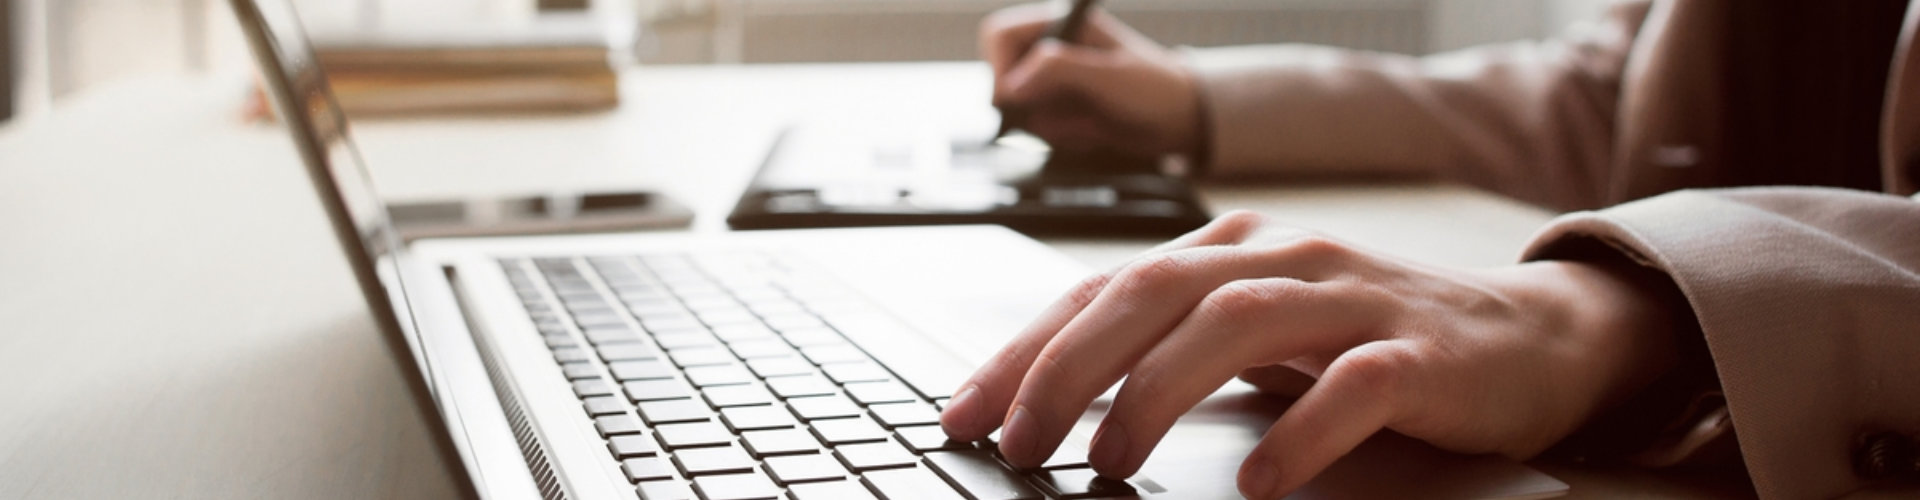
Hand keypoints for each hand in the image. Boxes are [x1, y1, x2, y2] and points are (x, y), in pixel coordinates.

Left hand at [939, 211, 1682, 497]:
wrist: (1529, 338)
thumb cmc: (1373, 343)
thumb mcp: (1260, 338)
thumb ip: (1174, 351)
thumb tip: (1056, 404)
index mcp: (1231, 253)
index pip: (1105, 290)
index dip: (1027, 349)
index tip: (966, 412)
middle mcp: (1284, 259)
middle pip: (1152, 293)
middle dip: (1069, 367)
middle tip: (1018, 440)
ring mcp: (1353, 298)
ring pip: (1237, 322)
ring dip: (1158, 393)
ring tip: (1108, 461)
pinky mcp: (1420, 351)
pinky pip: (1353, 385)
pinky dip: (1299, 432)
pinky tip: (1258, 481)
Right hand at [982, 3, 1201, 157]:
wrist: (1178, 120)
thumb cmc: (1154, 88)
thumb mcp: (1109, 77)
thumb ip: (1060, 71)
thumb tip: (1011, 85)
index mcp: (1060, 25)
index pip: (1000, 36)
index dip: (998, 66)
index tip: (1012, 97)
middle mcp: (1048, 50)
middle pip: (1000, 77)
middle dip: (1028, 105)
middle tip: (1062, 114)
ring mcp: (1048, 82)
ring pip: (1016, 109)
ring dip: (1048, 125)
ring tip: (1088, 121)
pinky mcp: (1054, 109)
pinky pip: (1034, 130)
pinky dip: (1058, 137)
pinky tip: (1089, 130)